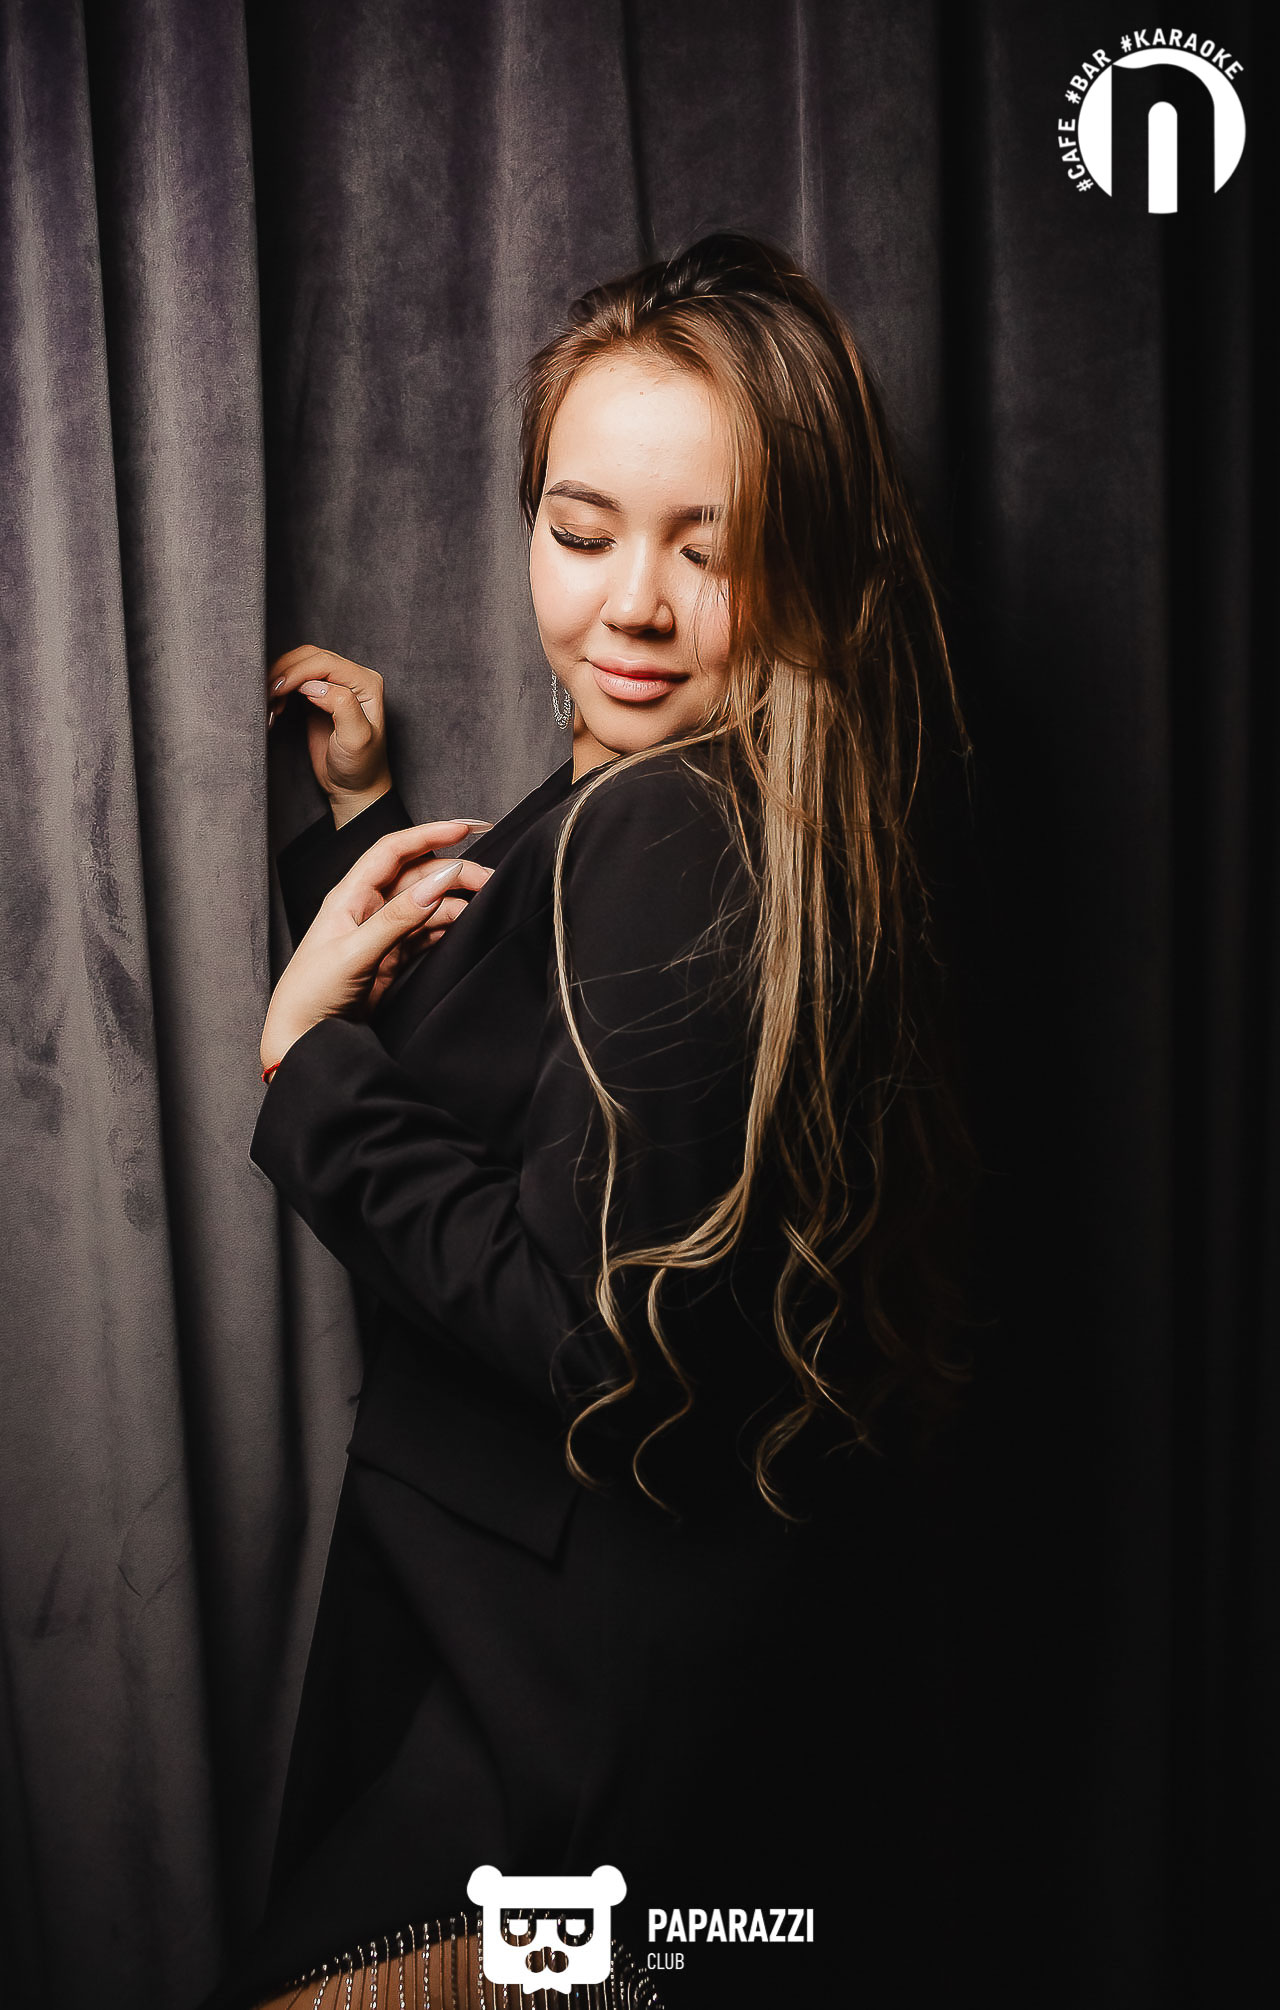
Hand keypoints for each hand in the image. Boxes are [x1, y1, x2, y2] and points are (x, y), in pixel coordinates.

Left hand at [260, 823, 495, 1072]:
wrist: (304, 1039)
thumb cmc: (312, 994)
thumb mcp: (355, 953)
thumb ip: (397, 919)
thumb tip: (437, 884)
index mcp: (349, 896)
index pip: (393, 851)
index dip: (429, 834)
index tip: (466, 828)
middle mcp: (367, 908)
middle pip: (417, 876)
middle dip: (454, 871)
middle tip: (489, 879)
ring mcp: (382, 933)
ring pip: (427, 904)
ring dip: (456, 901)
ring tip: (486, 904)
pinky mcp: (393, 958)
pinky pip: (427, 933)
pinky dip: (448, 928)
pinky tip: (466, 928)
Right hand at [267, 645, 391, 827]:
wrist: (354, 787)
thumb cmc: (360, 766)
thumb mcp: (356, 739)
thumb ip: (341, 706)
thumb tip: (314, 686)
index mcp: (366, 683)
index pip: (326, 662)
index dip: (298, 672)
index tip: (278, 690)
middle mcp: (353, 679)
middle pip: (311, 657)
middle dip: (285, 673)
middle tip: (268, 694)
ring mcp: (335, 685)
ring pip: (300, 664)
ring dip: (280, 679)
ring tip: (271, 703)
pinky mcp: (319, 696)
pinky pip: (295, 680)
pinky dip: (280, 688)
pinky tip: (275, 706)